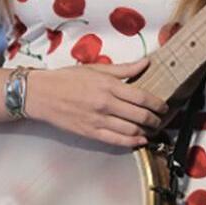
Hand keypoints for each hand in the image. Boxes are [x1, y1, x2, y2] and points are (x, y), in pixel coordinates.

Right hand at [23, 58, 168, 147]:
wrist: (41, 94)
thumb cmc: (67, 79)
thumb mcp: (96, 68)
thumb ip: (124, 68)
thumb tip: (146, 62)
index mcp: (108, 86)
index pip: (142, 97)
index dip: (157, 104)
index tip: (164, 106)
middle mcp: (105, 104)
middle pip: (140, 115)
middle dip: (155, 119)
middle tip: (161, 119)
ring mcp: (98, 120)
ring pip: (131, 130)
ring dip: (146, 132)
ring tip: (153, 130)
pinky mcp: (90, 133)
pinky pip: (116, 141)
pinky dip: (132, 142)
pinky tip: (140, 140)